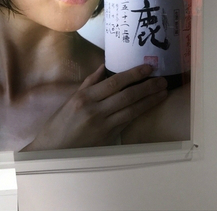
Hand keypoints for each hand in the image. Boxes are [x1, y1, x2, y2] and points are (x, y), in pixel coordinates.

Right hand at [23, 64, 167, 150]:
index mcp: (84, 97)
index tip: (147, 68)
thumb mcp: (72, 99)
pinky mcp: (108, 137)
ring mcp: (102, 125)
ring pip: (131, 109)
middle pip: (126, 95)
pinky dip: (139, 112)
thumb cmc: (61, 123)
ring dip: (149, 100)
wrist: (53, 149)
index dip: (133, 74)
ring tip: (163, 91)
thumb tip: (104, 67)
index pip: (114, 82)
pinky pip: (127, 121)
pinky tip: (149, 106)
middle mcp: (94, 110)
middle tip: (162, 79)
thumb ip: (90, 83)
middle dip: (147, 86)